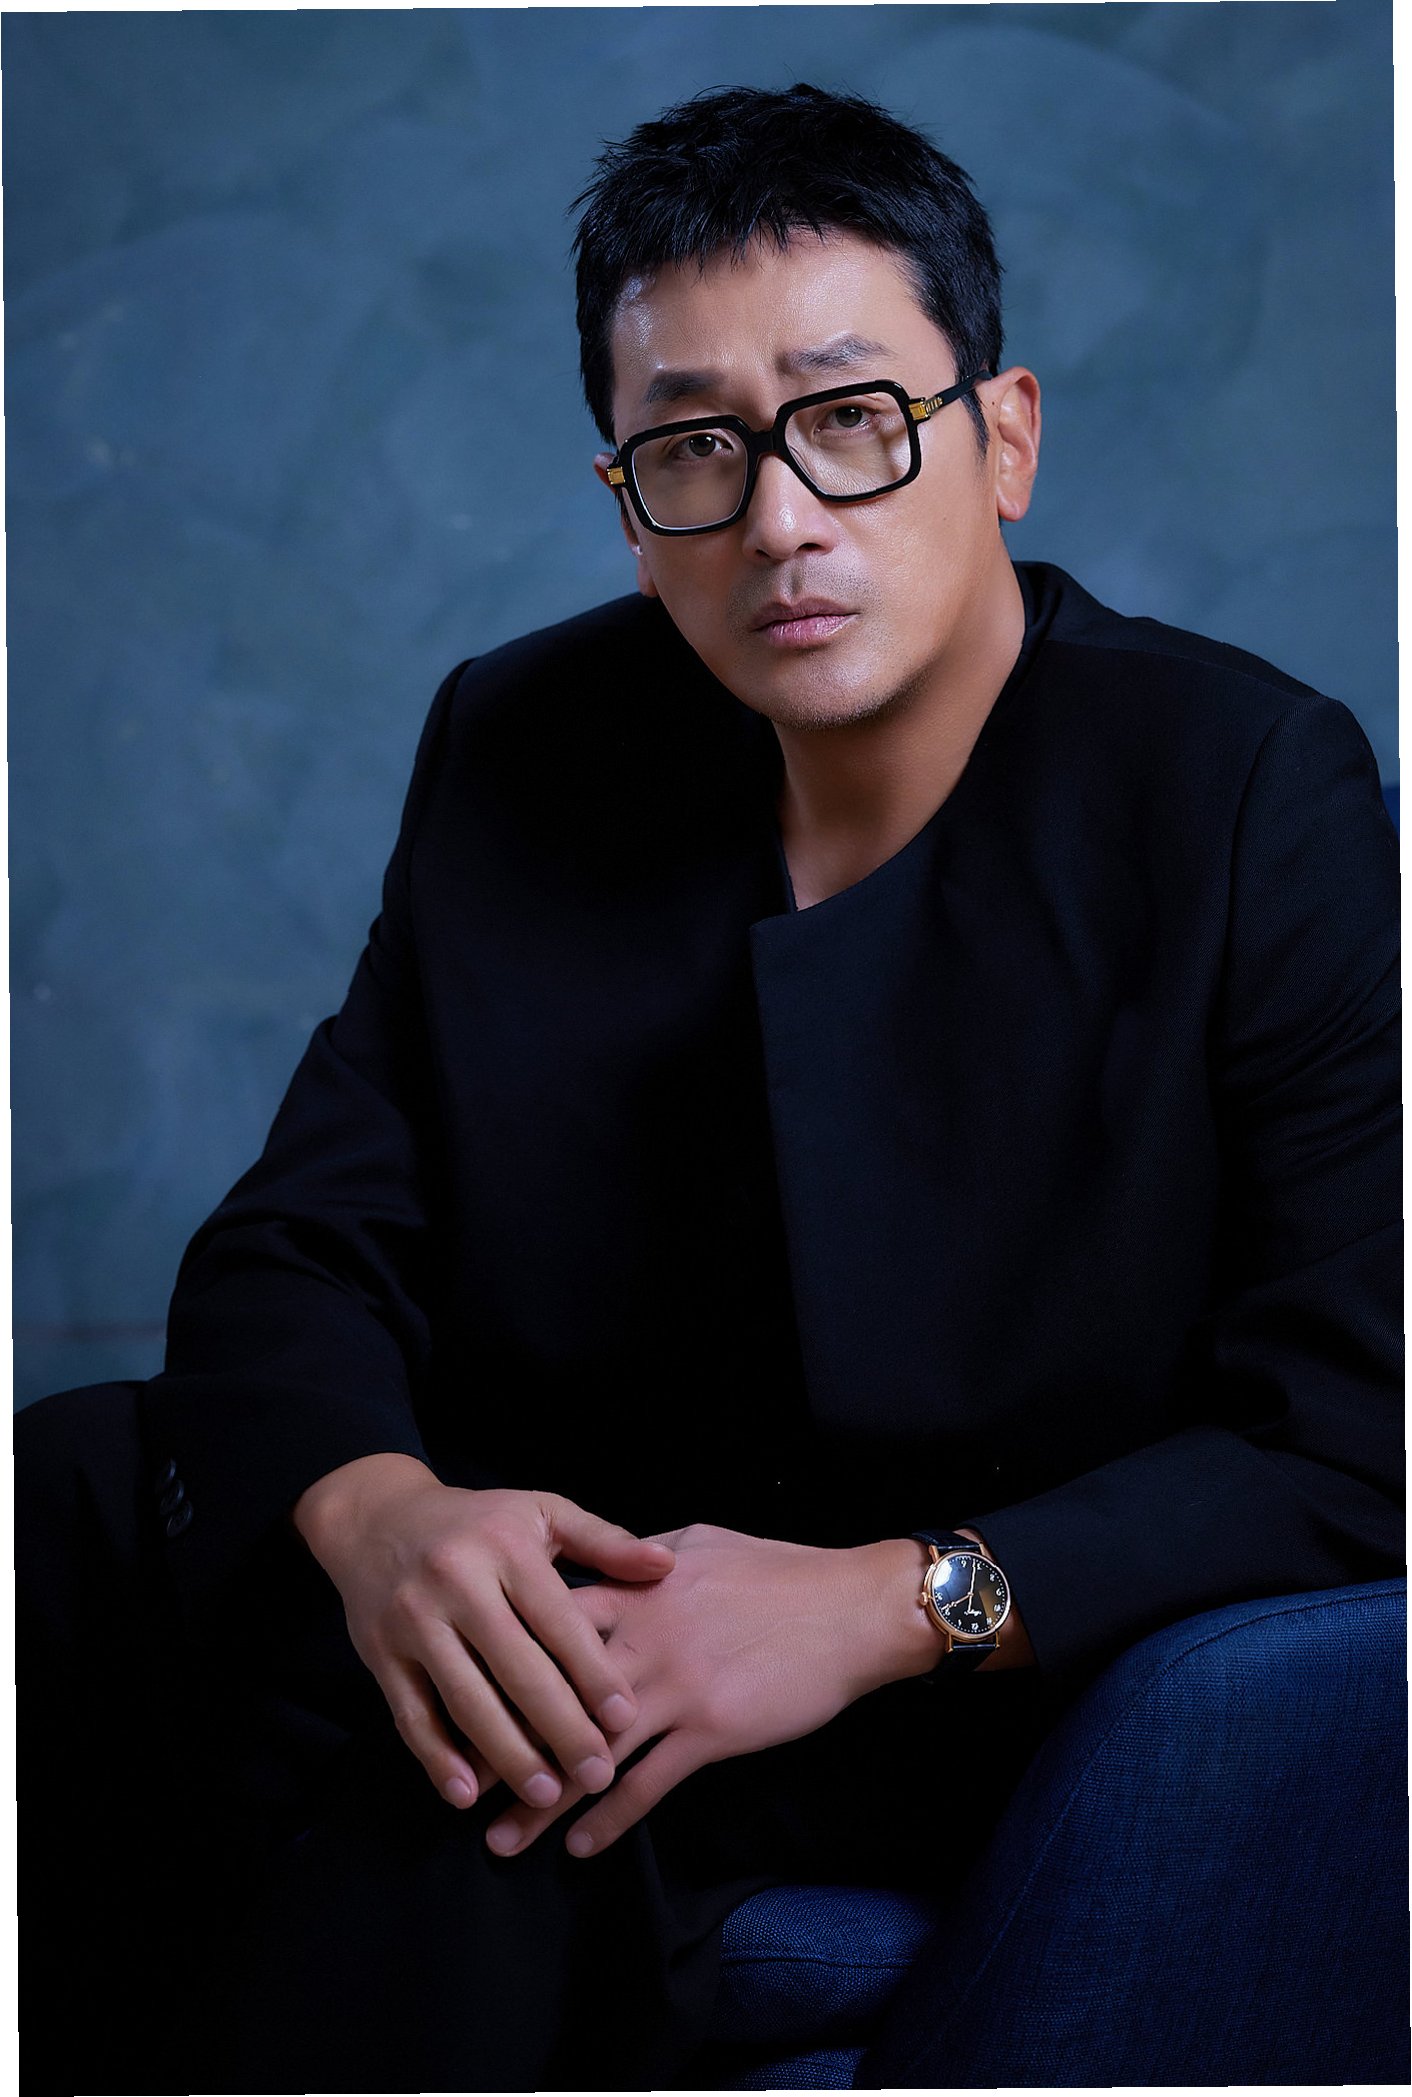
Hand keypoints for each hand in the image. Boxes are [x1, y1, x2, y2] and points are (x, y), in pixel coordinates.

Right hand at [292, 1453, 675, 1812]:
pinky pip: (410, 1715)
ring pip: (465, 1699)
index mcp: (505, 1547)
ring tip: (546, 1795)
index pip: (557, 1619)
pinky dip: (436, 1758)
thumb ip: (604, 1541)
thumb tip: (666, 1565)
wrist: (376, 1515)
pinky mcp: (380, 1654)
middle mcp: (457, 1583)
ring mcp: (414, 1621)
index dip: (592, 1671)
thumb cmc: (477, 1519)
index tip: (626, 1718)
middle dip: (561, 1729)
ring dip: (506, 1754)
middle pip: (515, 1669)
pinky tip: (467, 1794)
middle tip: (598, 1775)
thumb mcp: (541, 1512)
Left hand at [483, 1523, 938, 1859]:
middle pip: (551, 1694)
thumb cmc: (779, 1571)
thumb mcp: (699, 1543)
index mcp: (637, 1588)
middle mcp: (643, 1637)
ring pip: (590, 1750)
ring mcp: (674, 1685)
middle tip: (456, 1782)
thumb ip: (641, 1560)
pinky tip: (580, 1847)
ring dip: (541, 1800)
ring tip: (500, 1839)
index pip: (548, 1622)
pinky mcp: (710, 1729)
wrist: (850, 1609)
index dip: (501, 1657)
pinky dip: (610, 1820)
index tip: (461, 1688)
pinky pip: (648, 1784)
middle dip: (501, 1740)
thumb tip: (606, 1563)